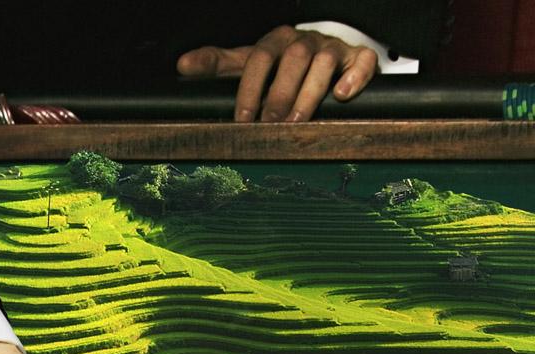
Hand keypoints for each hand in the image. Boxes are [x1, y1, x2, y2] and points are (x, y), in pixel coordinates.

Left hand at [176, 23, 379, 121]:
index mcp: (277, 41)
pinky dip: (354, 78)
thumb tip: (183, 65)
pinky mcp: (358, 58)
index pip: (260, 57)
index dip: (250, 87)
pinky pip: (361, 62)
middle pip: (293, 58)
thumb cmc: (282, 67)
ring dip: (310, 92)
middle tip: (270, 123)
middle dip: (280, 92)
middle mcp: (305, 40)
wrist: (326, 58)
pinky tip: (342, 96)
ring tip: (298, 120)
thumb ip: (219, 65)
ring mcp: (333, 48)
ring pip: (324, 61)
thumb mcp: (249, 64)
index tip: (243, 118)